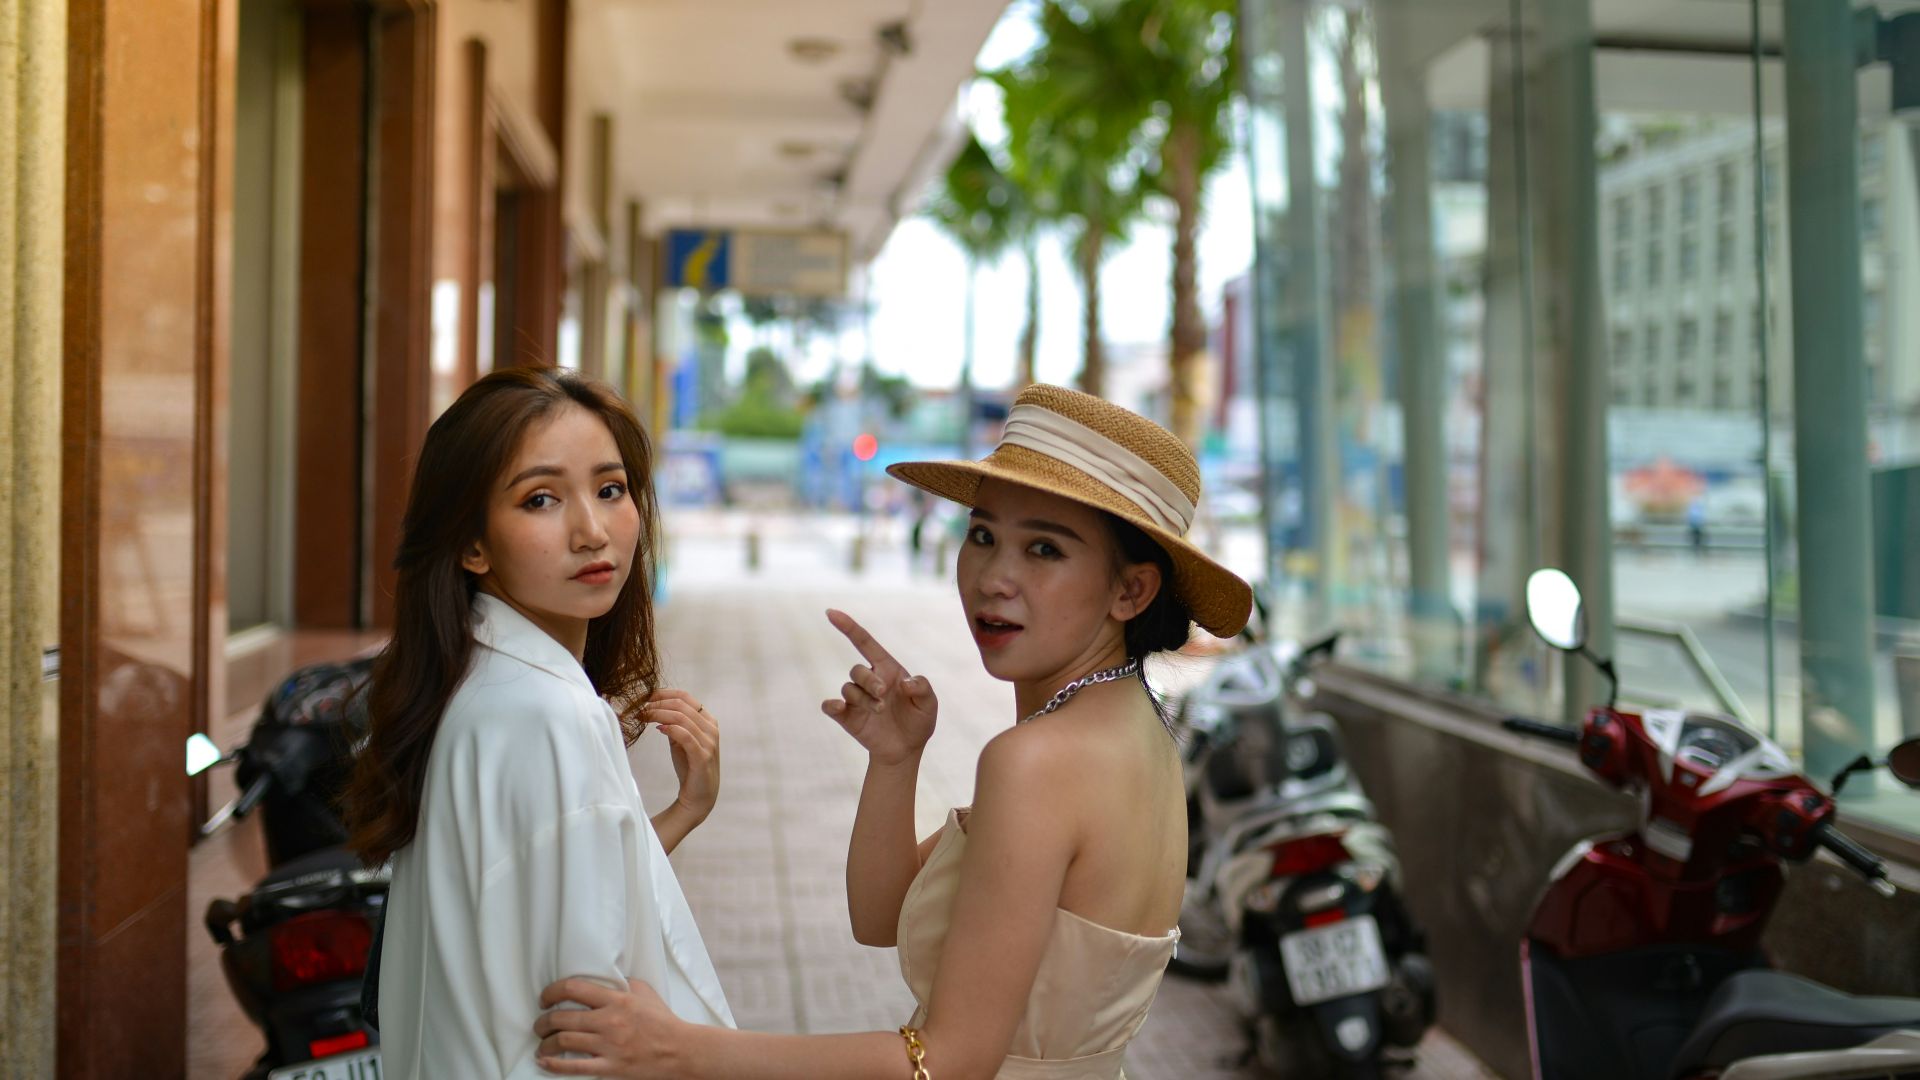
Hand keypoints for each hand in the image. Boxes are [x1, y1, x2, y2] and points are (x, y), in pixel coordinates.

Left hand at [534, 977, 678, 1077]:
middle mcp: (609, 1021)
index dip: (552, 992)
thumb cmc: (663, 1021)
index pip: (574, 988)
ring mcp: (608, 1045)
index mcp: (617, 1000)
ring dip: (545, 1042)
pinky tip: (544, 1061)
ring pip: (563, 1041)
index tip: (546, 998)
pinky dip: (553, 1065)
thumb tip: (603, 979)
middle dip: (543, 1022)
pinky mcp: (609, 1067)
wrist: (680, 1050)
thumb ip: (623, 984)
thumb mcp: (645, 992)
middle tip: (540, 1025)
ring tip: (542, 1043)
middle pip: (562, 1017)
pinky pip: (574, 1067)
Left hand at [645, 690, 719, 823]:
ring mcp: (709, 742)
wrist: (699, 796)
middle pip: (681, 705)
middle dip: (657, 704)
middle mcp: (711, 728)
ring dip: (659, 714)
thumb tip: (655, 708)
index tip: (645, 697)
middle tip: (640, 709)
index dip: (664, 693)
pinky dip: (670, 729)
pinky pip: (686, 736)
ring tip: (644, 717)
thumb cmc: (689, 767)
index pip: (685, 696)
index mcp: (707, 720)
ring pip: (682, 717)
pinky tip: (658, 730)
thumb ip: (674, 724)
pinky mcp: (703, 756)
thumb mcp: (680, 741)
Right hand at [822, 609, 936, 766]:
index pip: (864, 642)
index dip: (848, 627)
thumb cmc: (918, 722)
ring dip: (864, 699)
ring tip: (880, 711)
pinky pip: (831, 706)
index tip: (831, 613)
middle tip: (883, 696)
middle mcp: (869, 680)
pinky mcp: (847, 716)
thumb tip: (904, 682)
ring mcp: (856, 699)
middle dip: (869, 681)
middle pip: (857, 670)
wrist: (906, 750)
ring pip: (849, 688)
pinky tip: (837, 707)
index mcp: (887, 669)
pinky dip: (831, 705)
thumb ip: (922, 688)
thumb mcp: (929, 704)